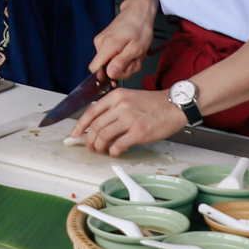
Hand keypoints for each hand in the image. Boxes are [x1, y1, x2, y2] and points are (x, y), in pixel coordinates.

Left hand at [70, 87, 187, 155]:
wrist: (174, 106)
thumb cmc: (153, 103)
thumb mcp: (129, 98)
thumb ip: (113, 107)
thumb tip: (98, 124)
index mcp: (116, 96)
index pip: (91, 111)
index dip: (80, 124)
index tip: (74, 134)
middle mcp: (120, 106)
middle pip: (95, 126)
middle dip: (89, 140)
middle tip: (90, 147)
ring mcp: (129, 119)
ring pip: (104, 136)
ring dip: (99, 147)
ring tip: (101, 151)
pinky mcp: (139, 132)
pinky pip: (118, 145)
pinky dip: (114, 151)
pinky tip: (115, 152)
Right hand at [88, 0, 155, 81]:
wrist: (138, 12)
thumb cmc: (140, 28)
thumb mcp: (136, 49)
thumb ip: (121, 62)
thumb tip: (109, 74)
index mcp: (107, 45)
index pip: (95, 69)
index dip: (107, 75)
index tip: (121, 71)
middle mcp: (100, 43)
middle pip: (104, 68)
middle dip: (121, 69)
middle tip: (134, 60)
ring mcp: (101, 41)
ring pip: (109, 63)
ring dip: (124, 63)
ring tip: (134, 54)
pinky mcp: (105, 41)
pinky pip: (111, 56)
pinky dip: (122, 57)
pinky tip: (130, 51)